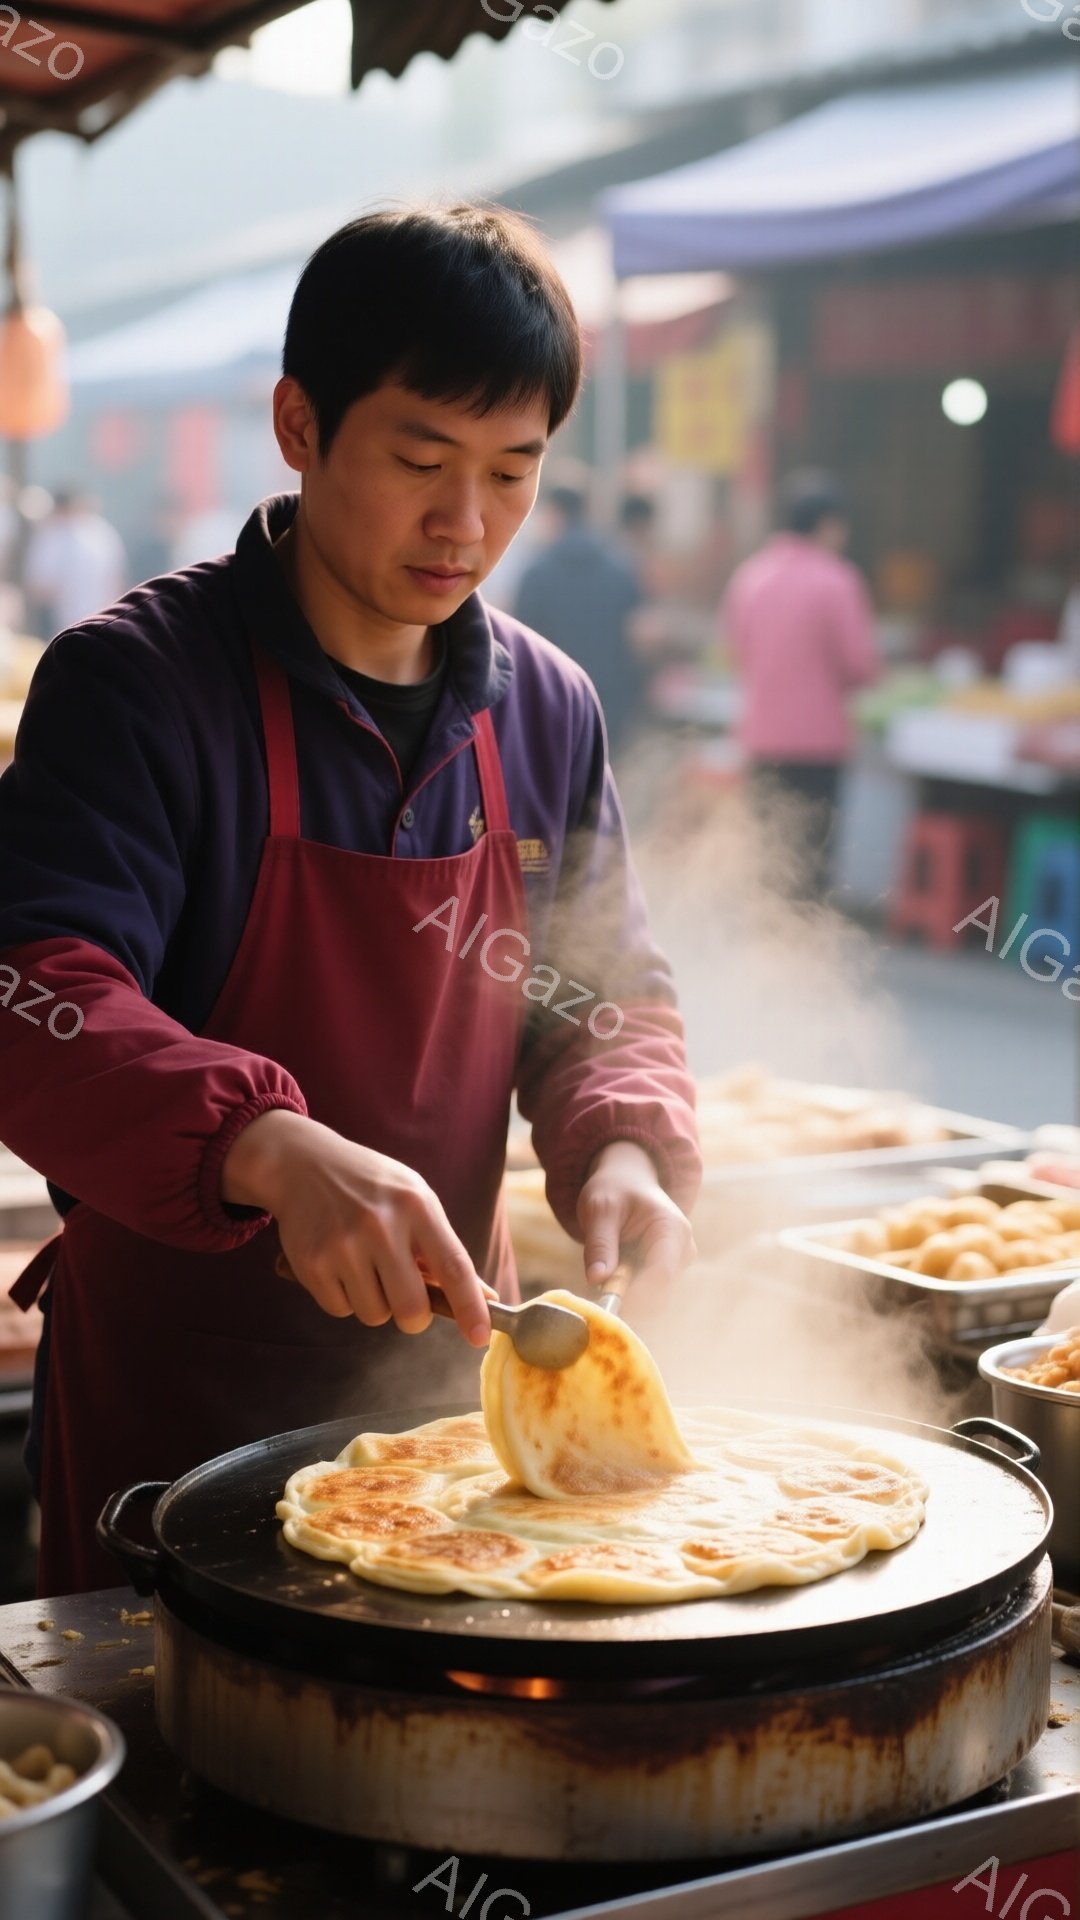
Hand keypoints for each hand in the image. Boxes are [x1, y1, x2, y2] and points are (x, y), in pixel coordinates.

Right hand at [221, 1110, 490, 1345]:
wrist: (302, 1163)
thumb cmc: (370, 1186)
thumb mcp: (414, 1199)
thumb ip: (444, 1248)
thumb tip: (484, 1297)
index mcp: (416, 1206)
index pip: (453, 1267)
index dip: (470, 1307)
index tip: (480, 1337)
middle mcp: (380, 1226)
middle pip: (411, 1309)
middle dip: (413, 1317)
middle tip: (406, 1300)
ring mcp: (343, 1245)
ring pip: (374, 1315)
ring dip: (375, 1303)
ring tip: (364, 1267)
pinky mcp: (312, 1263)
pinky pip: (340, 1310)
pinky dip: (343, 1297)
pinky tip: (338, 1264)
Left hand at [577, 1140, 696, 1291]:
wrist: (626, 1180)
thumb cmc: (615, 1189)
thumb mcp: (600, 1209)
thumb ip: (600, 1244)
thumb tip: (596, 1280)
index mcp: (672, 1229)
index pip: (662, 1274)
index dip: (637, 1295)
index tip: (607, 1305)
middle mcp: (682, 1250)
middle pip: (660, 1292)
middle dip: (628, 1298)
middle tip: (596, 1288)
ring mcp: (677, 1264)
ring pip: (653, 1298)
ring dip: (626, 1294)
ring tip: (604, 1269)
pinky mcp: (667, 1273)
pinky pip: (647, 1295)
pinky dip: (626, 1292)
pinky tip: (612, 1272)